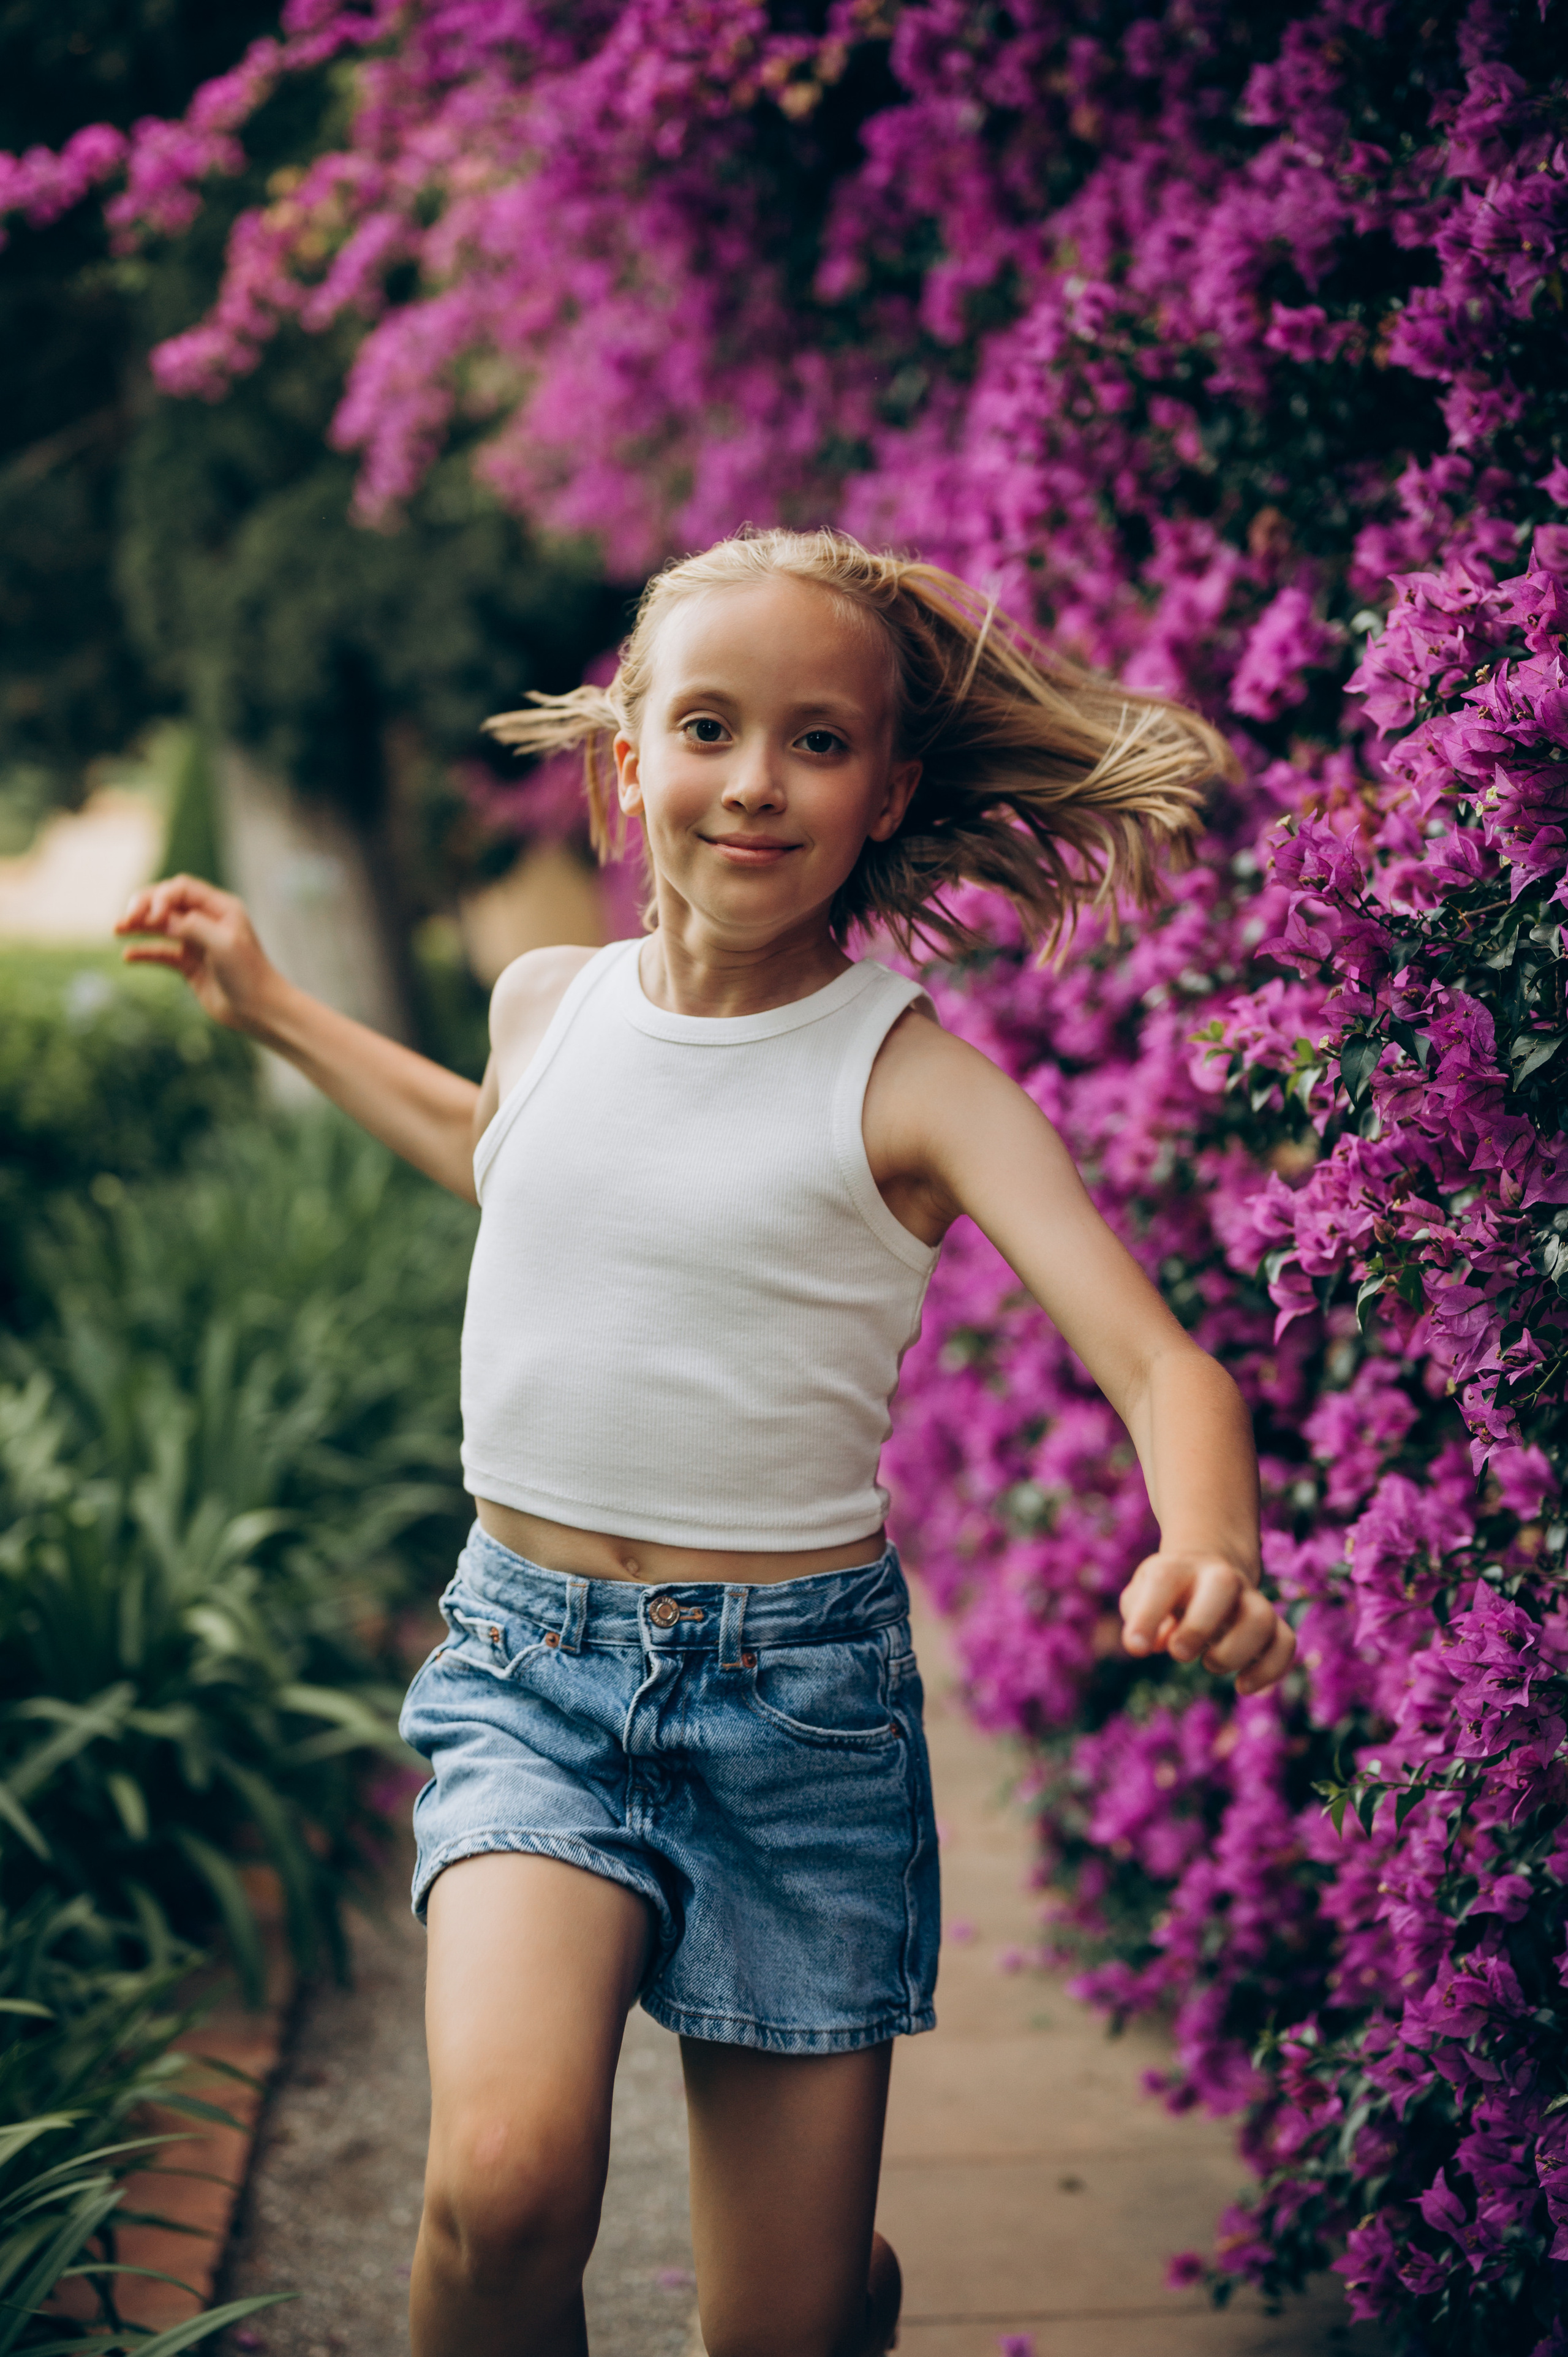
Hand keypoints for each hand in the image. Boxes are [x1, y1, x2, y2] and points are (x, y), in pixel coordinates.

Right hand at [116, 875, 277, 1033]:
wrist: (259, 1011)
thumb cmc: (248, 975)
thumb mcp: (223, 944)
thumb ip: (192, 926)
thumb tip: (160, 917)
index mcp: (221, 908)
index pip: (181, 889)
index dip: (161, 897)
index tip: (152, 917)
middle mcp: (208, 921)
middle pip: (167, 903)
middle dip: (144, 907)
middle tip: (126, 919)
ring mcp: (197, 942)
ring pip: (161, 927)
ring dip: (139, 926)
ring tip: (117, 929)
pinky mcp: (189, 965)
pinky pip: (162, 953)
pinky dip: (145, 952)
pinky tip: (128, 956)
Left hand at [1119, 1549, 1294, 1695]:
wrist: (1209, 1568)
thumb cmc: (1167, 1591)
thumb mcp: (1141, 1594)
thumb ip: (1137, 1613)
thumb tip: (1159, 1642)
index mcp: (1179, 1567)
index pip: (1164, 1580)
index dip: (1147, 1616)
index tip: (1136, 1650)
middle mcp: (1219, 1577)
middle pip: (1223, 1584)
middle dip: (1198, 1626)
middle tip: (1179, 1653)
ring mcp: (1250, 1598)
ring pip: (1261, 1618)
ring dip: (1234, 1652)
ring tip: (1210, 1663)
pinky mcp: (1272, 1623)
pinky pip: (1285, 1642)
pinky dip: (1269, 1669)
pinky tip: (1243, 1686)